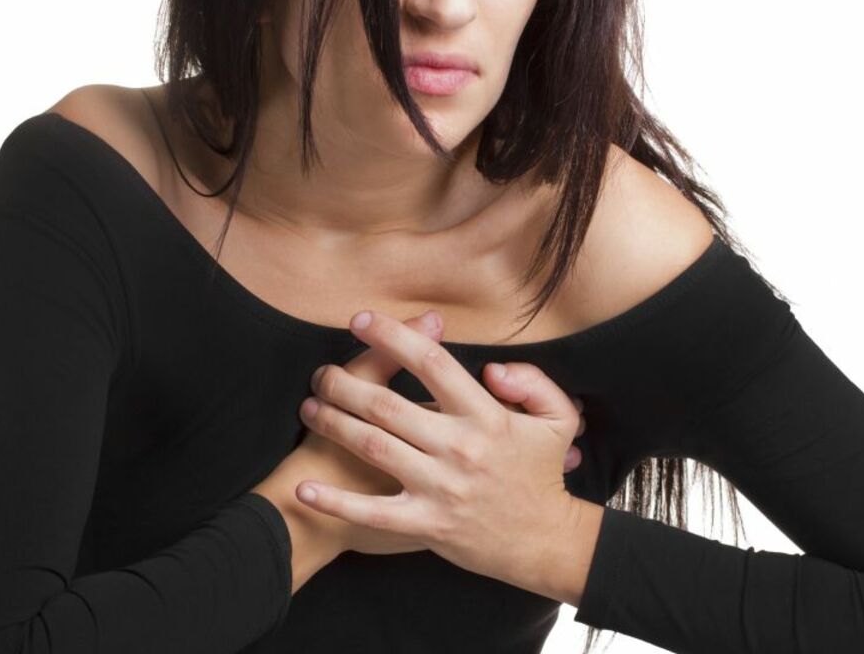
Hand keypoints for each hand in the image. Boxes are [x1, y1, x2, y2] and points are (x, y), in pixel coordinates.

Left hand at [295, 308, 586, 585]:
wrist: (544, 541)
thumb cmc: (542, 475)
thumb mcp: (559, 419)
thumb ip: (532, 382)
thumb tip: (492, 368)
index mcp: (486, 416)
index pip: (432, 363)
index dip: (392, 337)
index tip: (362, 320)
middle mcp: (458, 448)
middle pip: (387, 404)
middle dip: (344, 382)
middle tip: (321, 372)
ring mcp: (439, 487)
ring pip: (372, 446)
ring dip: (333, 424)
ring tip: (310, 407)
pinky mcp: (425, 523)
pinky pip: (371, 512)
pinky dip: (335, 501)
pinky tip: (304, 488)